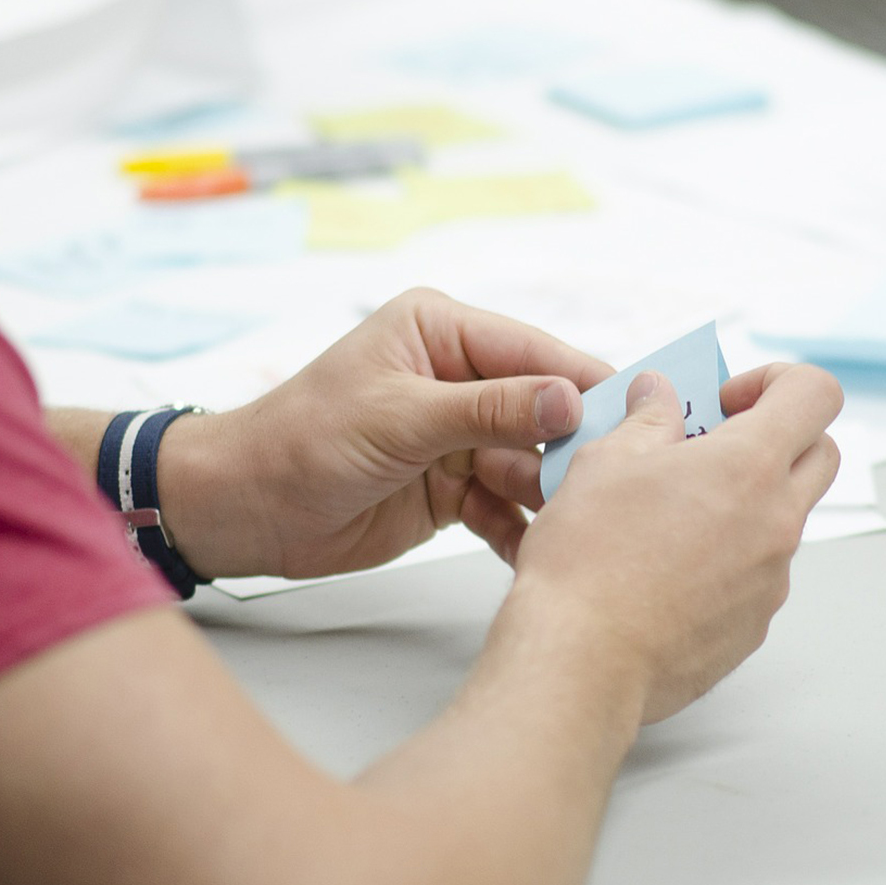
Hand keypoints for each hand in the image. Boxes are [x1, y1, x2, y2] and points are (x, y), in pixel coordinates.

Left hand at [163, 288, 613, 579]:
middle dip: (574, 449)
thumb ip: (491, 410)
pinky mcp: (453, 488)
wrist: (245, 510)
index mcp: (442, 331)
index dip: (586, 384)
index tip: (640, 415)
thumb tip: (571, 400)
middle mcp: (457, 378)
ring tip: (580, 526)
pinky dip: (521, 530)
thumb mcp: (401, 417)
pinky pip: (505, 506)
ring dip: (551, 496)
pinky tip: (541, 553)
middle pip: (543, 411)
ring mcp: (458, 436)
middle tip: (615, 483)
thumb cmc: (302, 441)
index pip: (535, 353)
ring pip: (530, 464)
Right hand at [506, 363, 842, 725]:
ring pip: (784, 519)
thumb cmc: (588, 559)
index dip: (777, 381)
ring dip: (746, 503)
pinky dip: (726, 560)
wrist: (580, 660)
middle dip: (777, 439)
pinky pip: (757, 575)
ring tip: (671, 517)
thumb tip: (659, 394)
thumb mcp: (605, 461)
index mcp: (749, 466)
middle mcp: (776, 522)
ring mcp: (772, 580)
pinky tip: (665, 572)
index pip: (816, 394)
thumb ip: (647, 419)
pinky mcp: (754, 626)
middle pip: (821, 455)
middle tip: (711, 449)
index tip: (727, 401)